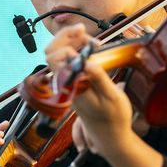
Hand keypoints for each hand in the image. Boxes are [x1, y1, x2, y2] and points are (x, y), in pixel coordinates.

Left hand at [45, 26, 135, 158]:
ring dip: (74, 42)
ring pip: (61, 55)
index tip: (84, 35)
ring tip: (95, 43)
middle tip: (84, 31)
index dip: (66, 41)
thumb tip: (88, 61)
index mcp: (71, 85)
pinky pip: (70, 62)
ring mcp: (69, 82)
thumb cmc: (113, 119)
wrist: (110, 136)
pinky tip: (93, 50)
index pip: (55, 57)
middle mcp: (66, 83)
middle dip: (66, 37)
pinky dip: (79, 51)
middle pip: (53, 52)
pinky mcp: (75, 82)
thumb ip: (99, 78)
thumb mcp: (112, 97)